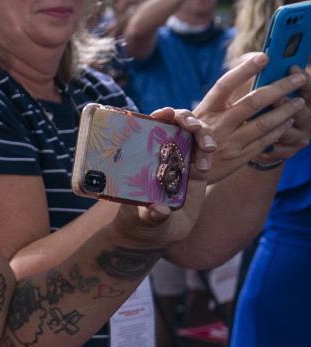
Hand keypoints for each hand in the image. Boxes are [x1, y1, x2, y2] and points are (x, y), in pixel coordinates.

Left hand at [111, 107, 212, 245]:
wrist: (154, 232)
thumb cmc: (138, 221)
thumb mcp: (140, 219)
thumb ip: (149, 214)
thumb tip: (158, 210)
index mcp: (143, 156)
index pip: (150, 127)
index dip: (159, 116)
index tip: (164, 114)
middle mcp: (162, 155)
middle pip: (178, 126)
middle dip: (188, 120)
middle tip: (193, 127)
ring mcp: (181, 163)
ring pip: (196, 138)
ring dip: (204, 136)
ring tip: (207, 149)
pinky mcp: (196, 174)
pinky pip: (205, 158)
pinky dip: (207, 155)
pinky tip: (205, 165)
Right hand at [192, 51, 306, 172]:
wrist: (183, 175)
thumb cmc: (190, 140)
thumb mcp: (194, 120)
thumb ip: (215, 104)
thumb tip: (239, 81)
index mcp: (205, 110)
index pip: (225, 85)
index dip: (244, 70)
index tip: (264, 57)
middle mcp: (217, 125)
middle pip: (253, 102)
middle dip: (279, 88)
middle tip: (298, 77)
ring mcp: (230, 142)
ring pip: (264, 123)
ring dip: (285, 110)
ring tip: (300, 100)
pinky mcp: (239, 158)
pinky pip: (265, 141)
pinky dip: (279, 130)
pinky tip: (289, 121)